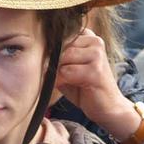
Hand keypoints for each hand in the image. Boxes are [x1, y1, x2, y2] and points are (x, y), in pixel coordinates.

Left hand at [56, 29, 143, 143]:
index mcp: (88, 37)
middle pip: (60, 45)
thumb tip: (36, 52)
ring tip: (67, 81)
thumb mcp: (67, 68)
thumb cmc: (84, 88)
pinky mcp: (96, 70)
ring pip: (63, 57)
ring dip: (59, 72)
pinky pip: (67, 71)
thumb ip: (55, 58)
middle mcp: (95, 41)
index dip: (52, 51)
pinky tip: (73, 86)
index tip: (54, 63)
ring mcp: (97, 54)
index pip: (59, 35)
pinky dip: (63, 81)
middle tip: (60, 75)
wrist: (107, 107)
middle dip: (54, 62)